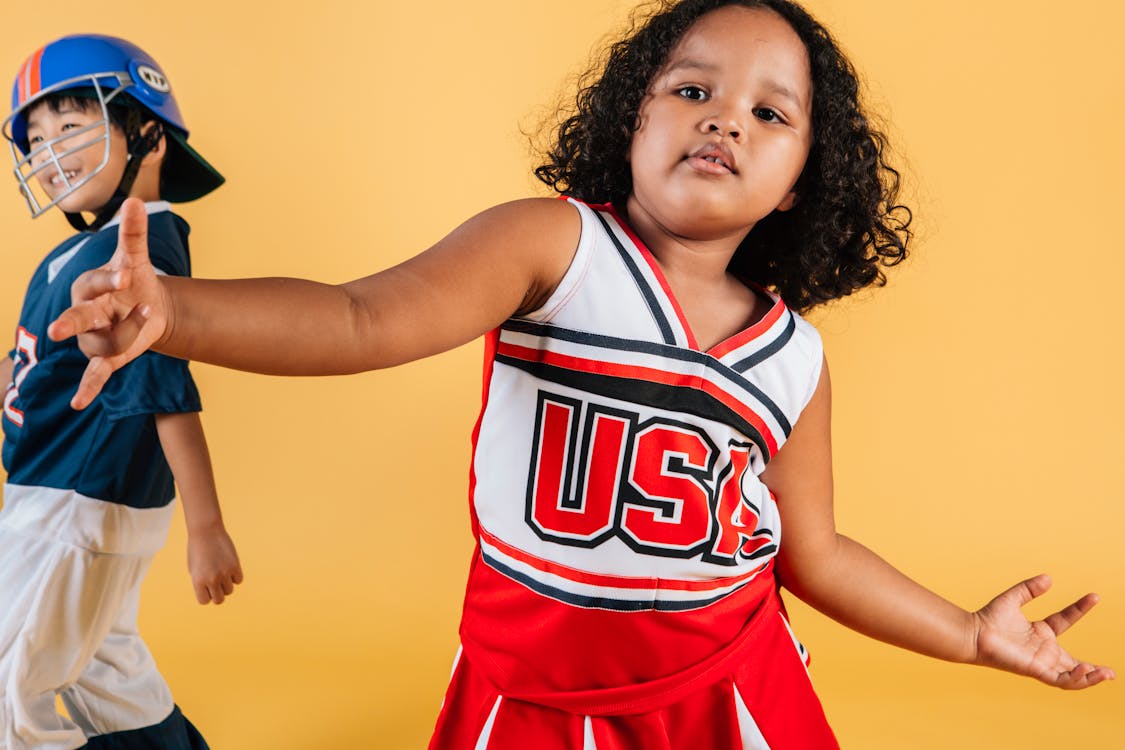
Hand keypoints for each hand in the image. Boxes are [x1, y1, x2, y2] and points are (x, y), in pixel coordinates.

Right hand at [47, 198, 169, 409]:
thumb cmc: (134, 280)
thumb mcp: (136, 257)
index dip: (110, 281)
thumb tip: (134, 201)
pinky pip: (94, 375)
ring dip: (125, 337)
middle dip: (68, 323)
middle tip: (58, 329)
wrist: (147, 305)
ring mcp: (95, 337)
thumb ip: (134, 233)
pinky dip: (87, 389)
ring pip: (104, 344)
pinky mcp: (108, 358)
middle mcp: (87, 313)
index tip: (127, 277)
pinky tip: (78, 404)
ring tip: (148, 317)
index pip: (96, 283)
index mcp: (91, 287)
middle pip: (75, 319)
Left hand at [187, 524, 243, 604]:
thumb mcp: (194, 569)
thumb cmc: (197, 550)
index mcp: (198, 581)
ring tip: (221, 572)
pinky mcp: (235, 566)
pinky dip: (235, 576)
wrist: (206, 531)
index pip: (204, 601)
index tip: (205, 586)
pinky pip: (239, 580)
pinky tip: (229, 566)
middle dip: (217, 593)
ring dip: (226, 584)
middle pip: (219, 600)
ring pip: (229, 591)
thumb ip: (202, 584)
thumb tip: (214, 594)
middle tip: (215, 583)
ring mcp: (224, 573)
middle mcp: (211, 579)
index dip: (205, 595)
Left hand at [973, 574, 1114, 688]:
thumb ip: (1029, 588)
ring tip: (1108, 674)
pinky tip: (1085, 670)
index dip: (1079, 609)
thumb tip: (1049, 578)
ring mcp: (1040, 661)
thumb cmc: (989, 618)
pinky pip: (1059, 679)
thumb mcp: (1013, 598)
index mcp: (1040, 632)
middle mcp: (1043, 650)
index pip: (1066, 620)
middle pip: (1074, 663)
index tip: (1094, 596)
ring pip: (1071, 677)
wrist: (973, 633)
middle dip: (1093, 669)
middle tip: (1112, 672)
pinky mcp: (1035, 670)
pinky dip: (1075, 678)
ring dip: (1090, 677)